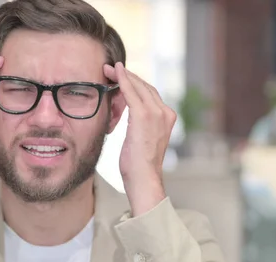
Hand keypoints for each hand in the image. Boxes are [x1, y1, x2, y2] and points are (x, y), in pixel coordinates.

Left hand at [104, 62, 175, 215]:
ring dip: (122, 75)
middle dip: (127, 75)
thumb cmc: (138, 165)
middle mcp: (165, 113)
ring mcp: (157, 114)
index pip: (149, 93)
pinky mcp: (144, 117)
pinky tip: (114, 73)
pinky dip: (123, 80)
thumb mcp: (140, 139)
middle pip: (145, 86)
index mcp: (167, 118)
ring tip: (108, 69)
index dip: (133, 82)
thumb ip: (138, 124)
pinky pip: (131, 92)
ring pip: (138, 86)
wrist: (143, 179)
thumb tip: (125, 115)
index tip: (119, 76)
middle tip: (110, 68)